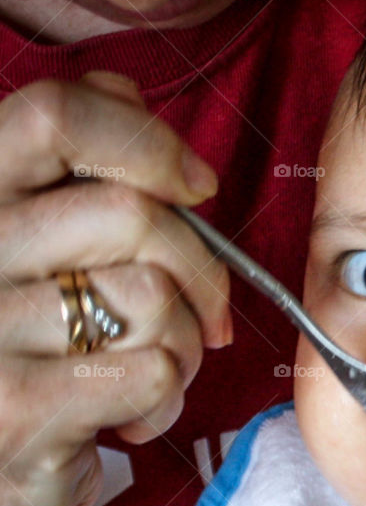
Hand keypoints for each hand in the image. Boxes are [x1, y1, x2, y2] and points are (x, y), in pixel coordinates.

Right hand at [0, 71, 229, 505]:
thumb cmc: (26, 360)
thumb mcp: (31, 255)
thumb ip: (68, 168)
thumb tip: (123, 86)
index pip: (54, 115)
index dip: (147, 140)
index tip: (197, 188)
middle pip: (132, 215)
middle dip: (202, 270)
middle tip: (206, 316)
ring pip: (151, 297)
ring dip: (182, 344)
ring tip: (152, 371)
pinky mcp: (17, 408)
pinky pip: (150, 370)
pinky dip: (166, 397)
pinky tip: (132, 419)